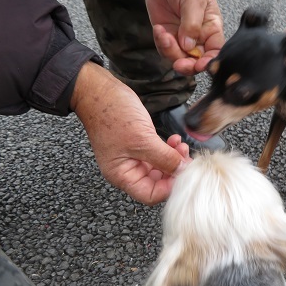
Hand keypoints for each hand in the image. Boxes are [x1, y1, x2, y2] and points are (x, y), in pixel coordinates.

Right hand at [71, 61, 190, 204]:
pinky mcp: (139, 145)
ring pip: (161, 168)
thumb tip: (183, 171)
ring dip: (174, 159)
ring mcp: (133, 157)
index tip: (184, 173)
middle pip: (158, 183)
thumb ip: (165, 158)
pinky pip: (158, 154)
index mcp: (122, 175)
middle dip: (174, 171)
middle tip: (186, 158)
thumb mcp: (142, 139)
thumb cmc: (111, 114)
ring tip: (181, 146)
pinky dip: (169, 150)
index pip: (151, 195)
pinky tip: (175, 140)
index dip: (169, 188)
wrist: (98, 90)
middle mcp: (127, 170)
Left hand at [146, 0, 224, 75]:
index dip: (209, 62)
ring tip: (163, 35)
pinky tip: (159, 29)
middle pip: (196, 60)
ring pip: (178, 57)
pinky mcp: (167, 35)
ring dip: (170, 51)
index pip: (214, 52)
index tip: (200, 65)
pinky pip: (164, 49)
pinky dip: (160, 43)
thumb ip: (192, 23)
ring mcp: (181, 37)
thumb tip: (189, 46)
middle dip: (187, 64)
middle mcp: (198, 36)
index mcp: (211, 29)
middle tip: (179, 63)